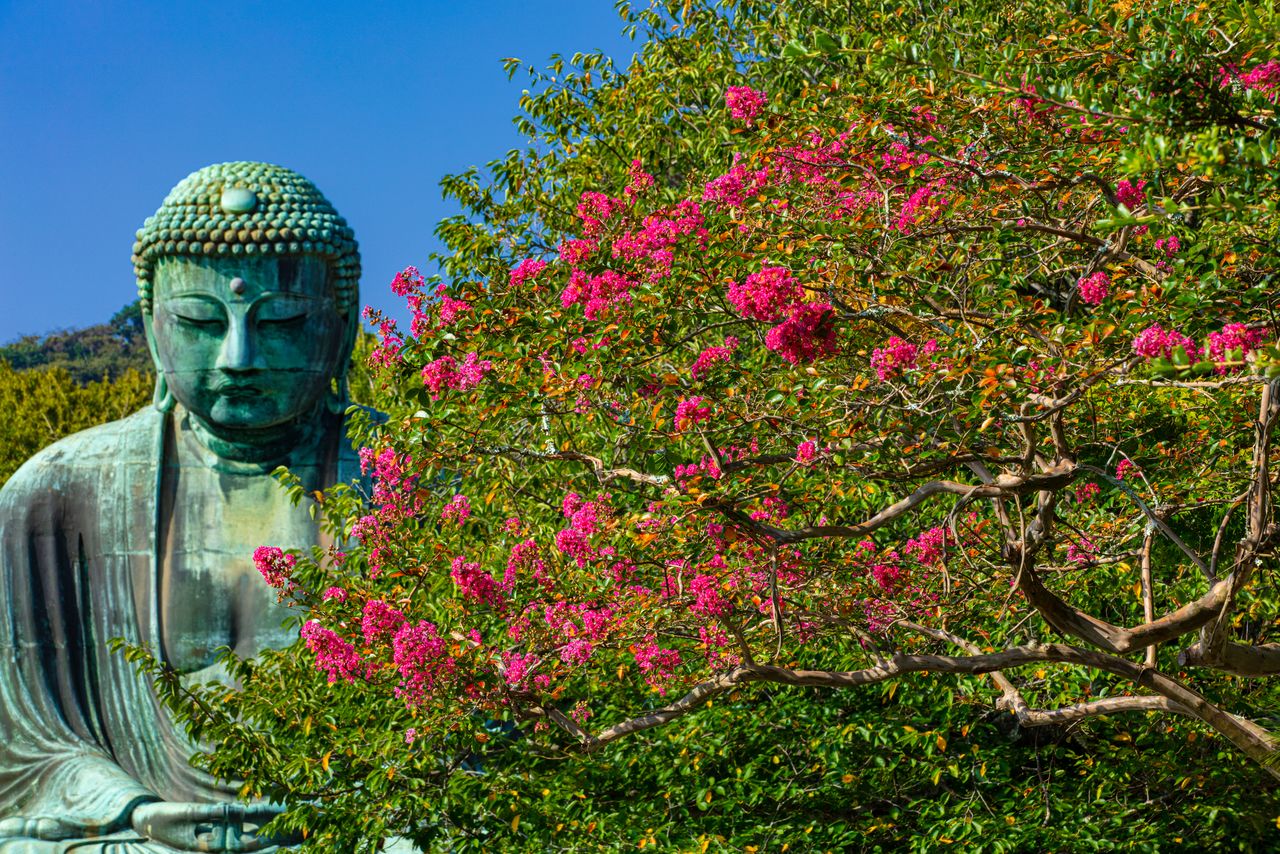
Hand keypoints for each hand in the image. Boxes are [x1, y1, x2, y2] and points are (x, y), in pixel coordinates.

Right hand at [130, 802, 294, 852]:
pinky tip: (263, 820)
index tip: (279, 841)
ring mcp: (213, 839)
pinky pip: (234, 830)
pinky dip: (249, 827)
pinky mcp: (212, 831)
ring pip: (242, 839)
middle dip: (267, 842)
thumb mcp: (185, 813)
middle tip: (292, 838)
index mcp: (207, 846)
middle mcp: (214, 845)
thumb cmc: (164, 817)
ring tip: (285, 830)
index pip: (240, 847)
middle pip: (246, 845)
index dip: (260, 845)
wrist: (146, 820)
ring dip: (261, 836)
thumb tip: (233, 811)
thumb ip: (209, 813)